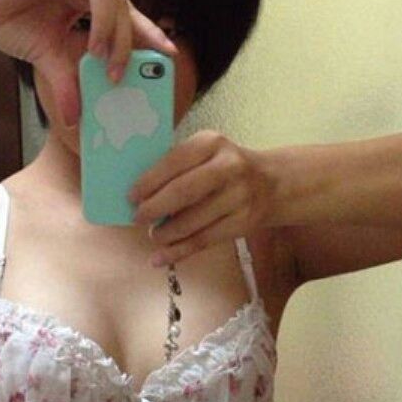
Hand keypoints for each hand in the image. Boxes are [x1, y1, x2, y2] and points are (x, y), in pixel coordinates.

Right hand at [0, 0, 176, 127]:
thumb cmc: (15, 26)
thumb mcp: (47, 62)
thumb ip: (67, 84)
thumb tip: (74, 121)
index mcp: (89, 3)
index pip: (127, 16)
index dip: (149, 33)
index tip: (169, 56)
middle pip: (120, 2)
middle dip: (123, 41)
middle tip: (115, 73)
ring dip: (105, 17)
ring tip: (96, 49)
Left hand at [128, 131, 274, 265]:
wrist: (270, 184)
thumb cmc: (223, 168)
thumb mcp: (205, 153)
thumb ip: (177, 167)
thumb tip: (139, 195)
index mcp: (212, 143)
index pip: (175, 161)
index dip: (149, 181)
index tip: (131, 197)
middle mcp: (228, 167)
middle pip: (184, 192)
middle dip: (155, 208)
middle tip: (138, 218)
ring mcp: (238, 197)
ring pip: (193, 221)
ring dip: (166, 233)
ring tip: (154, 235)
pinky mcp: (242, 223)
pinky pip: (204, 241)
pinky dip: (178, 252)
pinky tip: (160, 258)